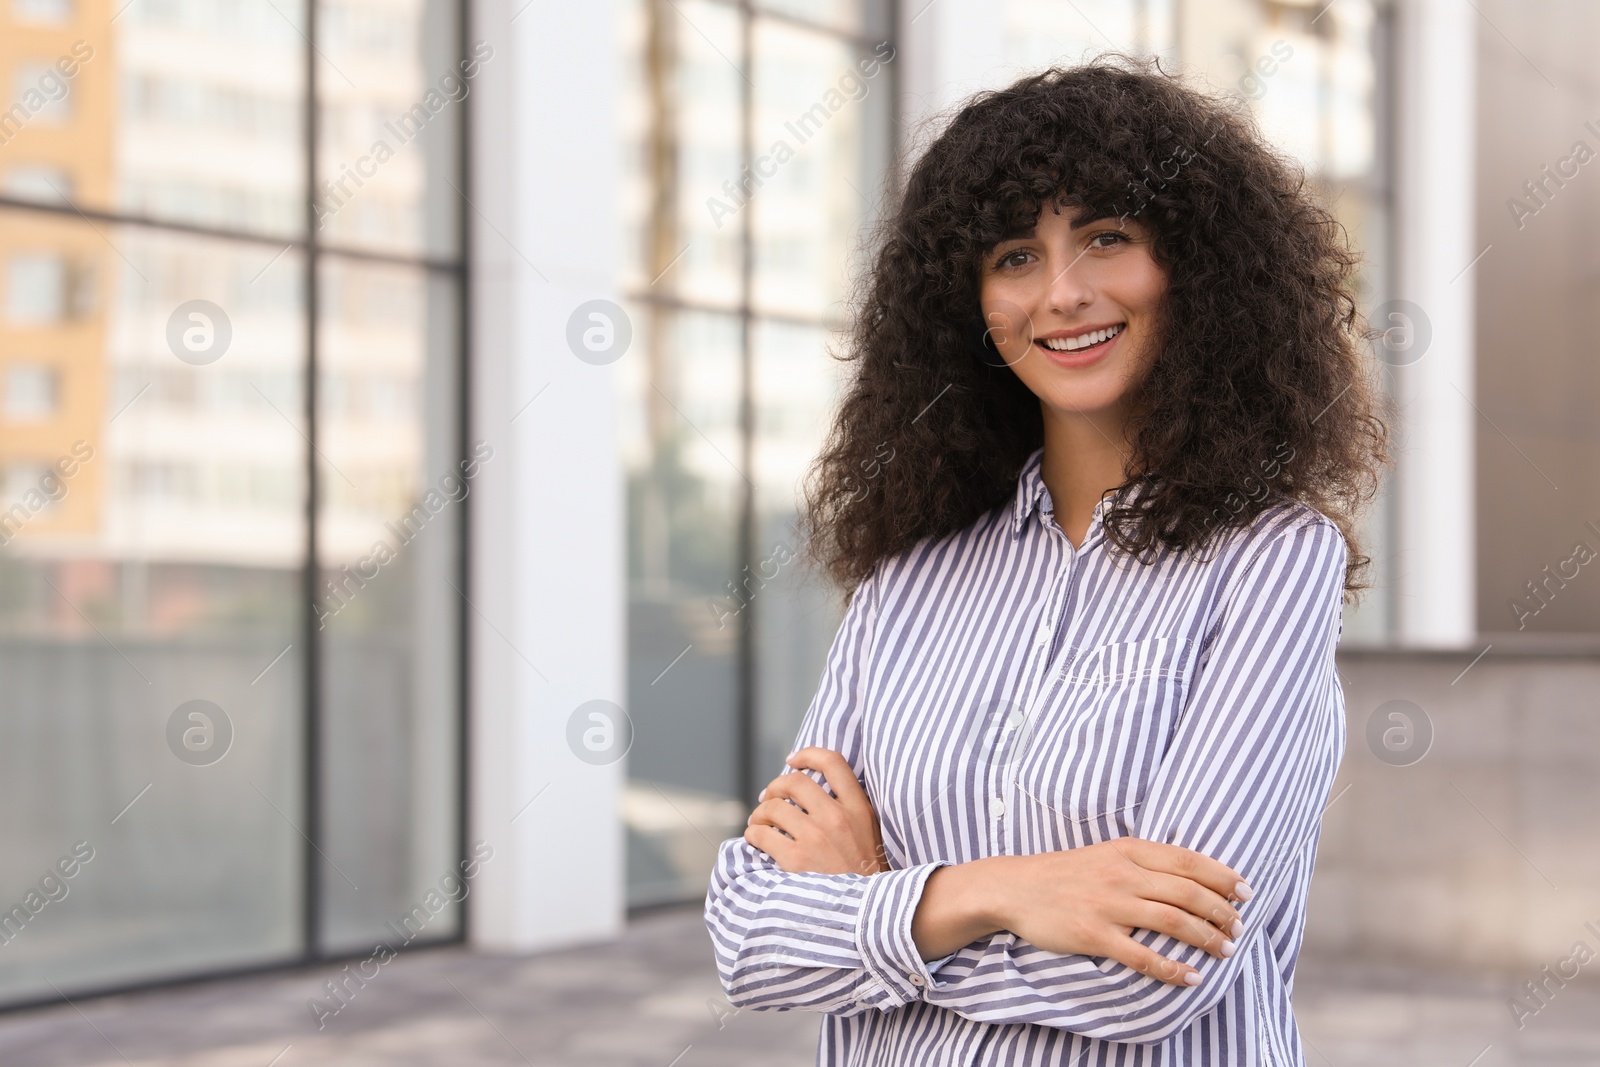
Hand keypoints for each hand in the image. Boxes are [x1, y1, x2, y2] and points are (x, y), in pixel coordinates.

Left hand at [743, 747, 888, 875]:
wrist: (866, 913)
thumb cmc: (866, 875)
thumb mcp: (871, 833)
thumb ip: (850, 809)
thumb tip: (815, 791)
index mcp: (858, 808)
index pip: (832, 763)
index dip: (808, 754)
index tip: (792, 761)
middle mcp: (836, 818)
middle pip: (794, 782)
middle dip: (775, 786)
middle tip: (768, 797)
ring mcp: (815, 838)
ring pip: (773, 807)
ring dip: (760, 813)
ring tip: (759, 823)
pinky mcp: (795, 860)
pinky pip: (761, 835)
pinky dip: (753, 834)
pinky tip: (755, 840)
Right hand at [913, 838, 1249, 986]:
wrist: (1015, 888)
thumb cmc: (1064, 872)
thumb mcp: (1106, 853)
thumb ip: (1143, 860)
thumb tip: (1189, 874)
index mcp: (1128, 850)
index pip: (1189, 861)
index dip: (1223, 877)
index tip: (1246, 892)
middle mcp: (1123, 874)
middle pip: (1189, 893)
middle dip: (1222, 912)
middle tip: (1238, 928)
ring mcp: (1109, 905)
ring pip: (1174, 922)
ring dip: (1207, 938)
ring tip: (1225, 950)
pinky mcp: (1094, 935)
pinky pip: (1143, 956)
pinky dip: (1172, 969)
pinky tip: (1191, 978)